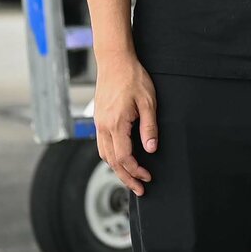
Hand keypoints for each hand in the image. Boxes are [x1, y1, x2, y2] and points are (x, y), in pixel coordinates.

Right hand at [95, 52, 157, 194]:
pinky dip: (111, 157)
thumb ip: (149, 127)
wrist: (115, 62)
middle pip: (111, 161)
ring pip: (104, 154)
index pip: (124, 157)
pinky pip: (102, 144)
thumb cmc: (133, 79)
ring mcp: (98, 123)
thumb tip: (151, 149)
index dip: (135, 171)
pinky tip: (120, 159)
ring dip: (117, 169)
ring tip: (131, 178)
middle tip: (140, 189)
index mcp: (116, 124)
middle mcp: (103, 127)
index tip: (148, 177)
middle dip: (126, 177)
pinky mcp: (99, 119)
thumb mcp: (149, 102)